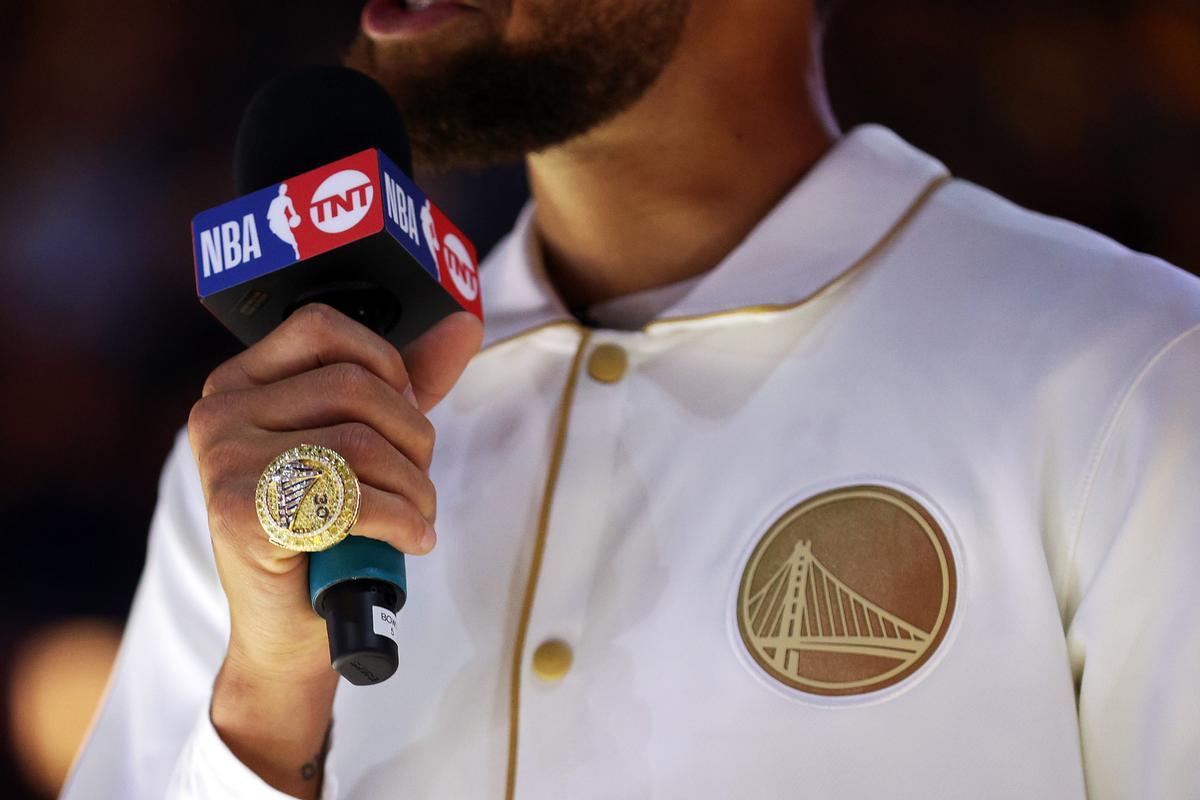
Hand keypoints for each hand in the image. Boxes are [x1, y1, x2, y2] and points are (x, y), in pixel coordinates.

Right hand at [186, 303, 480, 794]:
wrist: (291, 629)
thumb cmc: (328, 528)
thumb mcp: (367, 439)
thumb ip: (409, 379)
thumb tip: (463, 323)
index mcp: (240, 383)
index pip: (322, 326)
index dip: (386, 364)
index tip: (405, 411)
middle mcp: (220, 413)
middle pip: (355, 386)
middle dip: (413, 438)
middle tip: (418, 482)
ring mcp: (225, 462)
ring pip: (361, 441)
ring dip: (415, 488)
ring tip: (417, 517)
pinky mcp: (243, 513)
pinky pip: (354, 495)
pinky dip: (403, 520)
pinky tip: (411, 539)